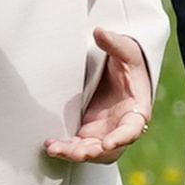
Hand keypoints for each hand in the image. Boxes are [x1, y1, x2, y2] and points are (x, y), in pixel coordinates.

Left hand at [43, 28, 155, 164]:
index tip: (108, 143)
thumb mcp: (126, 52)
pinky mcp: (87, 132)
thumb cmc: (128, 64)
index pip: (131, 129)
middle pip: (108, 149)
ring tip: (53, 148)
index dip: (121, 138)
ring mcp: (103, 132)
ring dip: (73, 153)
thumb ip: (115, 44)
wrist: (117, 73)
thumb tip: (99, 31)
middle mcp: (119, 127)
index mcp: (135, 111)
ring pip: (91, 151)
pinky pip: (76, 146)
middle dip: (91, 152)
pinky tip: (49, 144)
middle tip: (75, 152)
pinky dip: (64, 147)